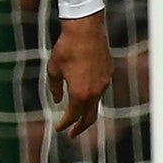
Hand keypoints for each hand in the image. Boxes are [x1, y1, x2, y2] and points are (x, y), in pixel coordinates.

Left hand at [46, 10, 110, 135]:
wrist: (85, 28)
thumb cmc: (66, 48)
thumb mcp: (53, 69)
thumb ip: (55, 88)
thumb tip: (57, 100)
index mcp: (80, 93)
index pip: (73, 116)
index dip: (65, 124)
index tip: (59, 129)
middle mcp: (95, 91)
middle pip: (89, 117)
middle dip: (80, 127)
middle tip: (72, 134)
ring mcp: (104, 82)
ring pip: (96, 103)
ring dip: (87, 111)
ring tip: (78, 115)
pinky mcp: (109, 72)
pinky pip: (101, 89)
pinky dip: (92, 96)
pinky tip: (85, 92)